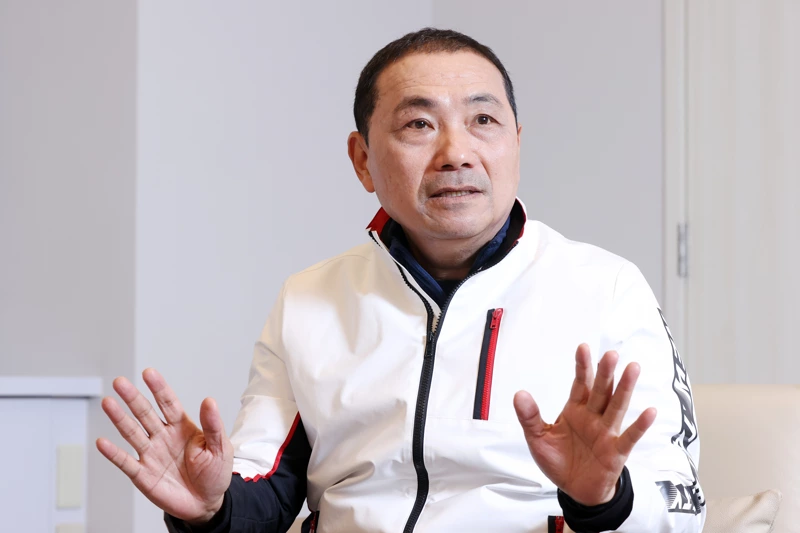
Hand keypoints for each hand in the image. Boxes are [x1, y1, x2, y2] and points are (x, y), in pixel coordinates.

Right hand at [96, 368, 233, 523]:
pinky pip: (126, 462)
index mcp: (182, 427)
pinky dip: (113, 453)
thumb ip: (213, 425)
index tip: (148, 373)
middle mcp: (163, 436)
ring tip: (108, 402)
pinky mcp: (143, 474)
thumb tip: (209, 400)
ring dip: (119, 418)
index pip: (168, 403)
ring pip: (132, 432)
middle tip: (120, 382)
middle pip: (145, 413)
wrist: (206, 503)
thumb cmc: (214, 472)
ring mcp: (151, 454)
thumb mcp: (220, 447)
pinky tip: (102, 442)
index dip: (158, 388)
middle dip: (133, 397)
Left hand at [513, 344, 655, 505]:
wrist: (574, 490)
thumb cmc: (559, 461)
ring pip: (617, 407)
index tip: (583, 347)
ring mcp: (607, 433)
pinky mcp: (616, 452)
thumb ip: (530, 417)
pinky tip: (649, 411)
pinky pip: (629, 437)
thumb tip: (519, 394)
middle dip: (605, 372)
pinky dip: (639, 425)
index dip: (582, 366)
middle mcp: (593, 417)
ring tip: (632, 368)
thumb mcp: (538, 438)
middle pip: (601, 391)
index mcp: (575, 410)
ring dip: (625, 389)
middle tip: (611, 354)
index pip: (580, 384)